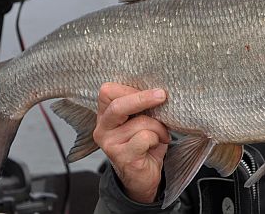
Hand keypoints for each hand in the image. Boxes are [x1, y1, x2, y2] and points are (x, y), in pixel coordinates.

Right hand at [93, 82, 169, 202]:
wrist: (142, 176)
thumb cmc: (144, 143)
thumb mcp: (140, 120)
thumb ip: (141, 106)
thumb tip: (158, 90)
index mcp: (105, 115)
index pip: (108, 92)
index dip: (130, 88)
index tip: (151, 89)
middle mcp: (103, 129)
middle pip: (117, 106)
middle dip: (142, 98)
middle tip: (162, 95)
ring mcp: (110, 144)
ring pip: (139, 122)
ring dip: (158, 126)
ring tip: (161, 134)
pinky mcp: (122, 156)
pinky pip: (145, 137)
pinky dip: (157, 138)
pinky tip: (157, 144)